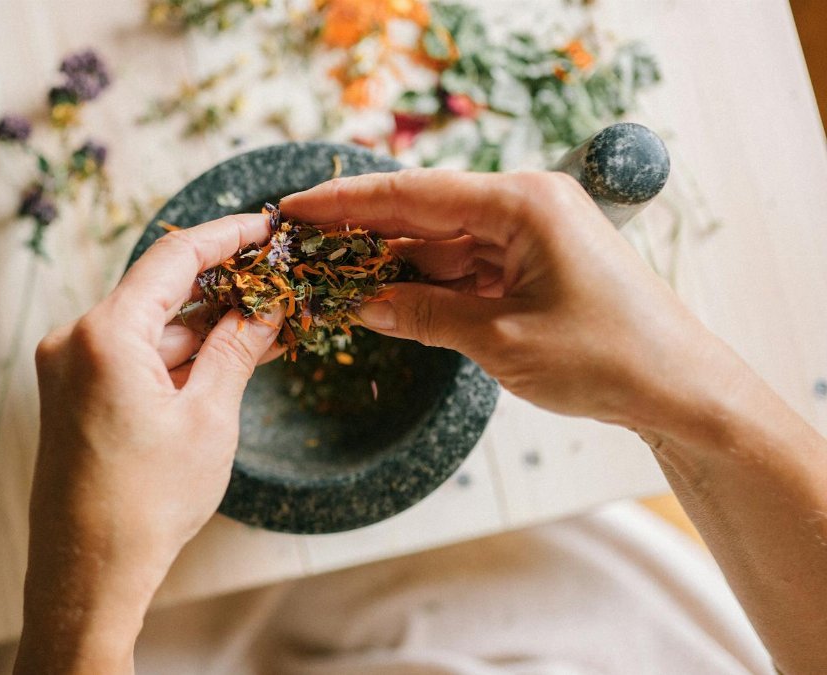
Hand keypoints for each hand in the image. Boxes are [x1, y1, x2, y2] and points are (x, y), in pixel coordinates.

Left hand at [17, 214, 277, 672]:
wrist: (88, 575)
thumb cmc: (146, 504)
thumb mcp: (209, 418)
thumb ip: (237, 349)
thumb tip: (267, 307)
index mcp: (103, 334)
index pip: (173, 258)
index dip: (226, 237)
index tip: (266, 227)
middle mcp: (74, 341)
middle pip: (159, 293)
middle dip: (222, 291)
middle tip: (278, 286)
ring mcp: (68, 370)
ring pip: (149, 330)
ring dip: (202, 330)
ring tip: (265, 331)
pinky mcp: (71, 397)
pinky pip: (131, 359)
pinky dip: (176, 360)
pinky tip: (223, 364)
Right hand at [282, 169, 733, 436]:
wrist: (679, 390)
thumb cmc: (606, 358)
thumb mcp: (500, 340)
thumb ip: (424, 315)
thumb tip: (360, 303)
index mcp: (523, 202)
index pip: (415, 193)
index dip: (348, 203)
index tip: (297, 207)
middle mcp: (526, 205)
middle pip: (425, 212)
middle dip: (364, 232)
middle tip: (302, 243)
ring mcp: (531, 234)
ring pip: (441, 242)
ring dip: (393, 263)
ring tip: (333, 277)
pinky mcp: (534, 263)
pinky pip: (466, 266)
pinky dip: (427, 284)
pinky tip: (385, 296)